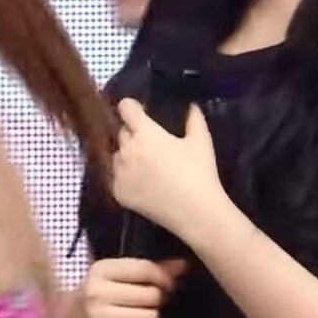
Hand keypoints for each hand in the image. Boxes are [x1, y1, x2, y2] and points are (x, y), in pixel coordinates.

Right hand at [80, 258, 187, 317]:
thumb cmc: (99, 297)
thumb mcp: (115, 277)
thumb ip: (148, 270)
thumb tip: (183, 265)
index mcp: (100, 271)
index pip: (145, 268)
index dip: (163, 277)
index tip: (166, 284)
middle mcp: (96, 293)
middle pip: (151, 295)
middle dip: (154, 301)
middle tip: (144, 304)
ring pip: (150, 317)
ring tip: (133, 317)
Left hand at [112, 99, 221, 236]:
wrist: (195, 211)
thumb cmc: (199, 172)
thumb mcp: (202, 140)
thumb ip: (193, 118)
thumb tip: (189, 106)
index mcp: (145, 133)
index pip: (125, 108)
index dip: (133, 108)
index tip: (142, 113)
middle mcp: (126, 150)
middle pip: (122, 132)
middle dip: (134, 133)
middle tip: (153, 143)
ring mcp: (119, 173)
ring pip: (117, 155)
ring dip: (128, 155)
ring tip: (147, 165)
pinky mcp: (118, 193)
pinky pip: (116, 176)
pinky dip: (126, 176)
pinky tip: (144, 182)